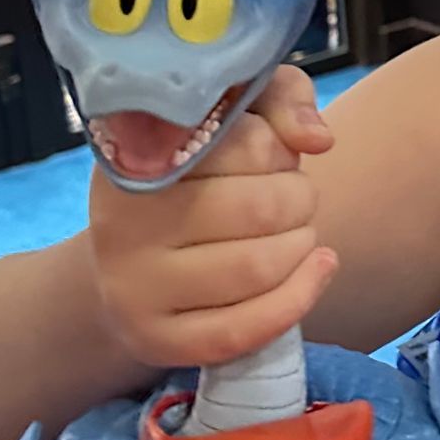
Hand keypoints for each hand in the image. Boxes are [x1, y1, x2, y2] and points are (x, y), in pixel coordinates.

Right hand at [86, 65, 337, 372]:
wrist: (135, 255)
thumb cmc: (198, 174)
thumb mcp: (233, 114)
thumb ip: (280, 100)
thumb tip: (314, 138)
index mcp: (135, 152)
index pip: (241, 142)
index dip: (277, 148)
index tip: (272, 153)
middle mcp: (120, 222)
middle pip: (259, 208)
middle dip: (300, 198)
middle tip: (295, 197)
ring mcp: (132, 288)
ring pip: (257, 268)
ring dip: (303, 245)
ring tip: (298, 232)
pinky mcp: (155, 339)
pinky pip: (243, 330)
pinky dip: (298, 298)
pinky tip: (319, 268)